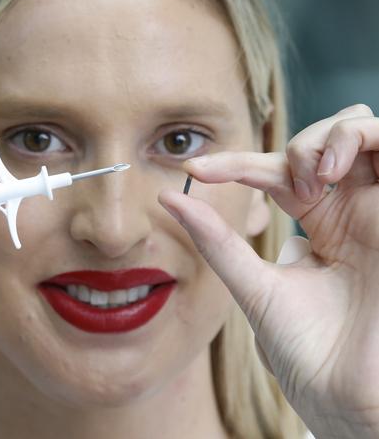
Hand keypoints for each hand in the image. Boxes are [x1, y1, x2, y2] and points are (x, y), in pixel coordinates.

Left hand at [158, 105, 378, 438]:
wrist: (348, 395)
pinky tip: (330, 171)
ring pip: (359, 132)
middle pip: (323, 141)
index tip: (194, 171)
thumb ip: (216, 240)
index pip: (274, 173)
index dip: (235, 164)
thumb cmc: (306, 351)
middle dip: (293, 147)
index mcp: (318, 225)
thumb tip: (170, 200)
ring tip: (308, 177)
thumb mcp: (253, 284)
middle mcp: (350, 212)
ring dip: (325, 138)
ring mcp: (378, 210)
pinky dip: (358, 138)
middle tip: (282, 184)